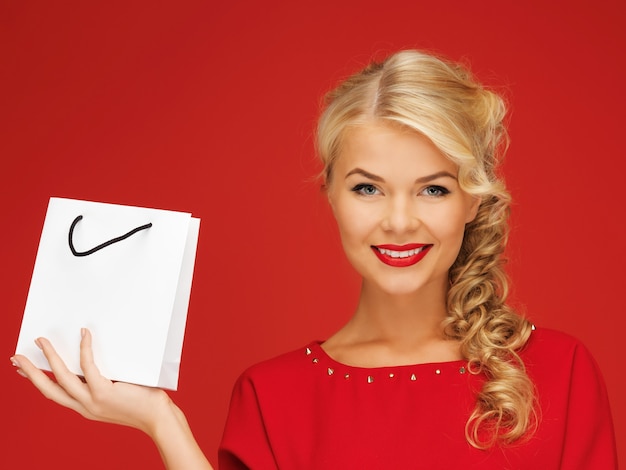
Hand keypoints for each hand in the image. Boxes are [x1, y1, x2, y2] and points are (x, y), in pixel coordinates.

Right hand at [10, 328, 169, 433]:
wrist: (158, 417)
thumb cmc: (143, 401)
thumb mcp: (115, 392)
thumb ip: (103, 379)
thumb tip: (96, 354)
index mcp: (85, 407)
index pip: (54, 394)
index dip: (37, 381)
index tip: (23, 370)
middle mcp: (84, 407)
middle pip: (48, 388)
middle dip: (30, 372)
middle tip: (15, 357)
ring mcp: (92, 401)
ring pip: (62, 377)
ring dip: (49, 358)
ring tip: (40, 341)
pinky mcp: (104, 393)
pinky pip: (88, 367)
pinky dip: (84, 349)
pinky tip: (83, 335)